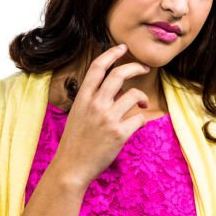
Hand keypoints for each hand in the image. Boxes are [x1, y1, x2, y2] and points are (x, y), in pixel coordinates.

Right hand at [49, 44, 151, 189]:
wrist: (71, 167)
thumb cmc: (76, 142)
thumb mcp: (78, 114)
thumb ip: (94, 100)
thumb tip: (117, 91)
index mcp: (83, 97)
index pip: (98, 67)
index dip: (111, 53)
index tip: (122, 47)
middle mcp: (95, 104)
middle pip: (119, 74)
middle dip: (135, 67)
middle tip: (144, 68)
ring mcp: (108, 118)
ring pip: (134, 95)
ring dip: (143, 97)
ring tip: (143, 104)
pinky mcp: (119, 133)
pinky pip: (139, 118)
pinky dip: (142, 120)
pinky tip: (138, 124)